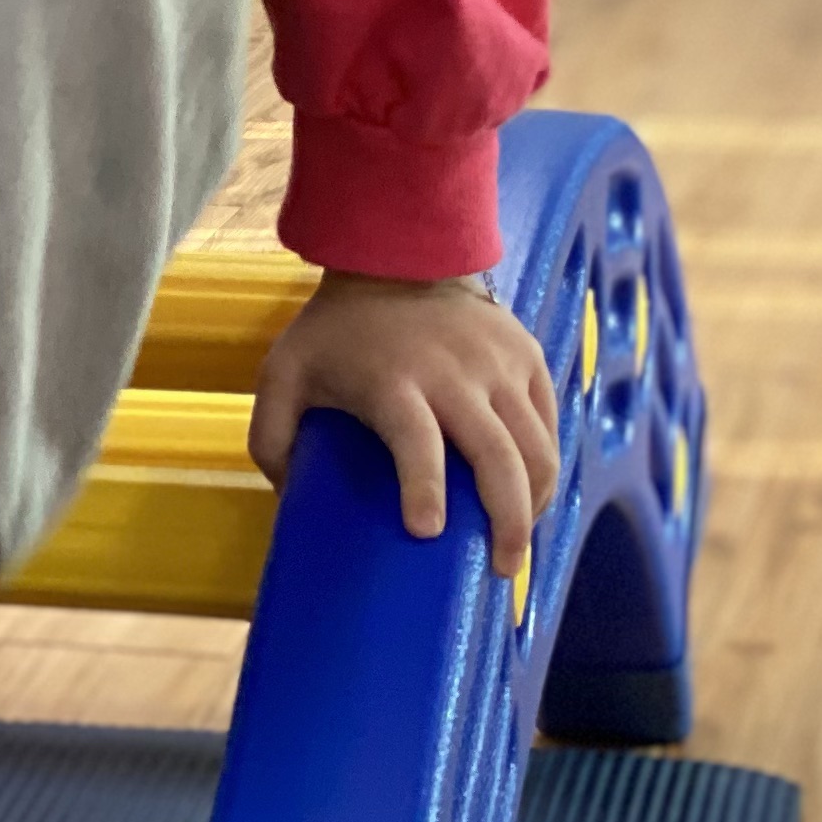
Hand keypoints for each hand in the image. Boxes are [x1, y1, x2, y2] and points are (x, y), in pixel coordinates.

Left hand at [250, 272, 560, 572]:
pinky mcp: (526, 357)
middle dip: (508, 522)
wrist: (398, 253)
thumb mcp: (284, 373)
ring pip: (537, 447)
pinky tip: (533, 496)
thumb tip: (289, 500)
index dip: (424, 488)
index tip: (427, 531)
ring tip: (518, 542)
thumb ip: (272, 437)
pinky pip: (548, 423)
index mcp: (394, 383)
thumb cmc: (337, 329)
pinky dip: (546, 466)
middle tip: (501, 568)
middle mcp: (456, 376)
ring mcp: (498, 366)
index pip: (417, 443)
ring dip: (535, 503)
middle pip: (499, 458)